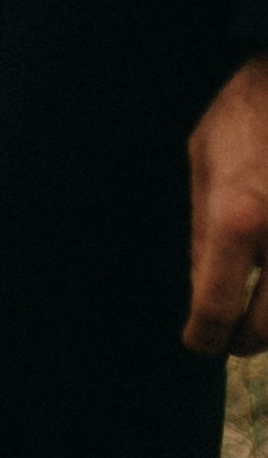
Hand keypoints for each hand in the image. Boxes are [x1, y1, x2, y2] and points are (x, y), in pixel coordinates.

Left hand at [186, 56, 267, 354]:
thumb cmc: (243, 117)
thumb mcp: (203, 165)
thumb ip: (202, 233)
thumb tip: (200, 290)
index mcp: (236, 218)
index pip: (215, 307)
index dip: (203, 335)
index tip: (198, 340)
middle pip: (266, 329)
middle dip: (242, 340)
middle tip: (231, 337)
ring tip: (256, 315)